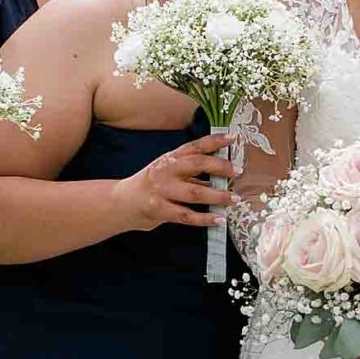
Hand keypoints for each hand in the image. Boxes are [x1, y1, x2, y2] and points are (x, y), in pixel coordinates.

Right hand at [121, 129, 236, 232]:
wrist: (122, 202)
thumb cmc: (151, 187)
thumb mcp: (169, 174)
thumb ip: (193, 175)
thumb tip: (220, 178)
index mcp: (170, 158)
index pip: (195, 146)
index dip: (215, 141)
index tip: (233, 138)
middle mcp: (166, 171)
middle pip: (197, 164)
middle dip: (219, 166)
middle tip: (237, 171)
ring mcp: (162, 190)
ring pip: (195, 193)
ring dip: (218, 196)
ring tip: (234, 199)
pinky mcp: (160, 210)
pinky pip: (187, 215)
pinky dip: (205, 219)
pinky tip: (219, 220)